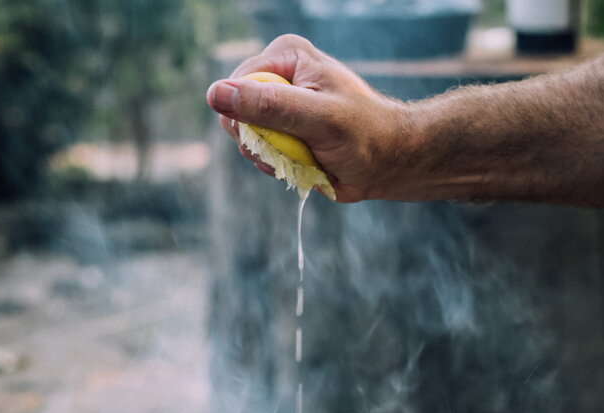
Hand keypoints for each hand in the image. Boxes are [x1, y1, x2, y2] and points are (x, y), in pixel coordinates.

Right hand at [206, 35, 412, 202]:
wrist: (388, 162)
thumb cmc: (362, 135)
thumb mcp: (317, 118)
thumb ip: (268, 106)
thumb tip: (215, 94)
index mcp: (285, 56)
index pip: (235, 87)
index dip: (249, 120)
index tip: (283, 135)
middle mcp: (278, 76)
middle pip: (235, 114)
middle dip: (259, 141)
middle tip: (294, 149)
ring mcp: (278, 106)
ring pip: (245, 139)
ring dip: (269, 157)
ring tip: (303, 156)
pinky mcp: (282, 132)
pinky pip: (259, 153)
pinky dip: (276, 166)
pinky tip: (302, 164)